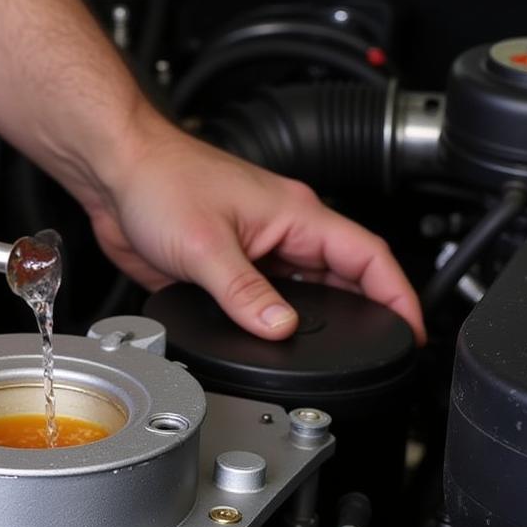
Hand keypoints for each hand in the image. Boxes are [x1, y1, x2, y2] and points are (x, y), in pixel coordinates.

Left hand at [80, 114, 425, 342]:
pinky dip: (274, 320)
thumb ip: (244, 292)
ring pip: (304, 291)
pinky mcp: (227, 266)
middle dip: (365, 313)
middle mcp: (283, 232)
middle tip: (378, 350)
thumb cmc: (161, 180)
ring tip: (333, 353)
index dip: (398, 294)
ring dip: (318, 319)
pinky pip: (264, 299)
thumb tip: (280, 329)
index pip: (369, 256)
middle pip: (344, 278)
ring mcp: (256, 250)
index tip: (411, 328)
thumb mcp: (207, 244)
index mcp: (297, 215)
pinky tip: (273, 340)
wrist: (115, 173)